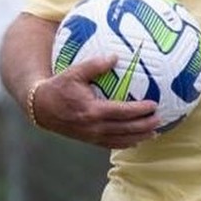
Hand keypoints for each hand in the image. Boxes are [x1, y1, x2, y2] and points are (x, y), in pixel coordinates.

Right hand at [32, 55, 158, 148]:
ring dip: (139, 137)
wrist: (40, 108)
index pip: (122, 112)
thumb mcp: (74, 72)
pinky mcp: (89, 140)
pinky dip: (126, 143)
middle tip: (160, 120)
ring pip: (121, 140)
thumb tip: (115, 56)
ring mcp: (92, 136)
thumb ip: (95, 65)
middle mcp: (94, 126)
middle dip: (145, 126)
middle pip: (126, 129)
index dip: (140, 110)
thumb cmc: (58, 87)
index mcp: (92, 110)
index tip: (154, 105)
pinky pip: (111, 144)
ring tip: (155, 133)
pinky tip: (136, 140)